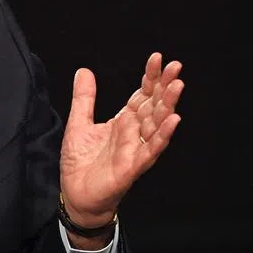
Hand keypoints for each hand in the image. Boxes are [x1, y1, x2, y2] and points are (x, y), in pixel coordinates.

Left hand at [59, 52, 183, 230]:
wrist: (75, 195)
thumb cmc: (80, 163)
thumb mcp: (78, 123)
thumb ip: (84, 98)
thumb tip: (84, 70)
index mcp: (125, 121)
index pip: (143, 95)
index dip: (151, 77)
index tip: (158, 58)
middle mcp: (135, 133)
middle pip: (155, 105)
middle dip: (165, 86)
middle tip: (176, 67)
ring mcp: (136, 149)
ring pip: (157, 124)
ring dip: (168, 105)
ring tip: (177, 86)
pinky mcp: (133, 166)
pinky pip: (151, 149)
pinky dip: (162, 135)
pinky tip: (174, 120)